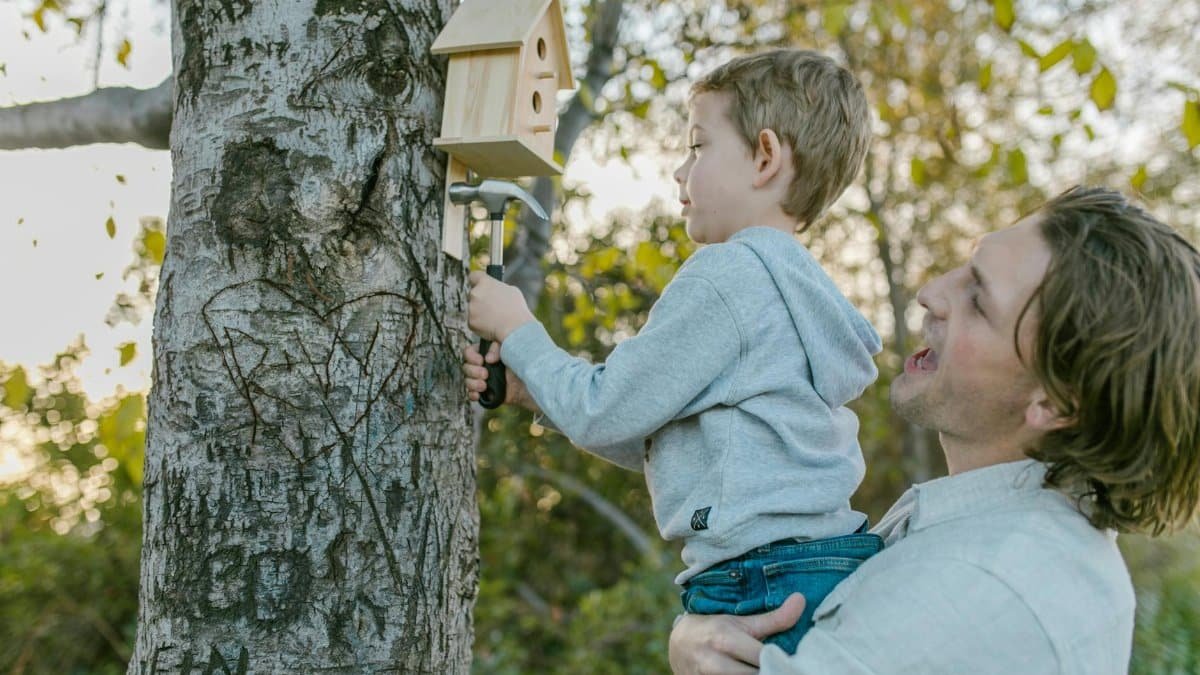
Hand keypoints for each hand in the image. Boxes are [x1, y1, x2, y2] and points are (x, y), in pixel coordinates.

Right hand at [462, 342, 539, 411]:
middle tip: (485, 374)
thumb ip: (499, 346)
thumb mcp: (514, 347)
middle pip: (466, 366)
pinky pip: (473, 394)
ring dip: (472, 383)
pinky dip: (472, 394)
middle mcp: (486, 365)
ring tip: (484, 385)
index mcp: (490, 352)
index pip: (470, 352)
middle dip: (472, 371)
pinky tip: (478, 394)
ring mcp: (487, 379)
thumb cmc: (529, 361)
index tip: (481, 360)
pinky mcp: (490, 393)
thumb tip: (488, 359)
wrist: (538, 383)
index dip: (471, 356)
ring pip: (468, 380)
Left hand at [468, 271, 535, 341]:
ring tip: (495, 318)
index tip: (479, 284)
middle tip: (493, 306)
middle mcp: (475, 293)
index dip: (477, 281)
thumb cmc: (516, 309)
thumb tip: (496, 290)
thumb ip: (499, 288)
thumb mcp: (512, 291)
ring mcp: (471, 308)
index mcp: (485, 283)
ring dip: (481, 312)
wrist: (514, 328)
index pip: (474, 276)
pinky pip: (474, 322)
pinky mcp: (470, 321)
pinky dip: (480, 324)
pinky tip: (492, 326)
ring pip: (473, 309)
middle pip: (474, 294)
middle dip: (481, 300)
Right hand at [669, 593, 805, 673]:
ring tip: (774, 668)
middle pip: (756, 674)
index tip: (799, 659)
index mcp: (725, 640)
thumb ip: (773, 618)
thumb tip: (801, 601)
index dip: (782, 659)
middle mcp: (715, 663)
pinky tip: (760, 672)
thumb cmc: (715, 629)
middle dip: (772, 670)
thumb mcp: (740, 622)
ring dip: (761, 674)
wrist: (679, 645)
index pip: (763, 656)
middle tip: (787, 666)